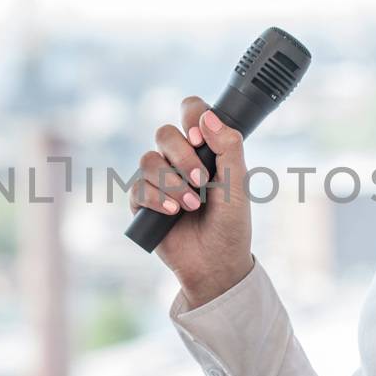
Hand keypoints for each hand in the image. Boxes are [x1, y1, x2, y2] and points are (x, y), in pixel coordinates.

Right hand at [128, 96, 253, 307]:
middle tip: (201, 182)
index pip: (191, 112)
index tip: (200, 140)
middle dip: (182, 157)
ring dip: (171, 183)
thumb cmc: (231, 225)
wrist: (215, 264)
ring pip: (148, 160)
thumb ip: (229, 148)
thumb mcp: (238, 185)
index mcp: (204, 148)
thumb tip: (208, 118)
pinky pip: (137, 187)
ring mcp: (159, 180)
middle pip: (164, 134)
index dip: (191, 117)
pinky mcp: (142, 202)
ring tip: (191, 205)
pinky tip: (171, 212)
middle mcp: (179, 159)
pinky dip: (155, 198)